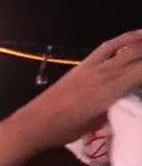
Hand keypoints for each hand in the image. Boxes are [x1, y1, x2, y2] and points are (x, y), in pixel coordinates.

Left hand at [0, 30, 141, 149]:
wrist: (34, 123)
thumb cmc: (66, 130)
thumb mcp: (99, 122)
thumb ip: (118, 105)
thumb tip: (131, 95)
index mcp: (113, 90)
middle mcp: (108, 73)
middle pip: (141, 57)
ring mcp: (96, 66)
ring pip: (130, 49)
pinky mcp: (85, 64)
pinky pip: (109, 46)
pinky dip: (126, 38)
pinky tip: (139, 34)